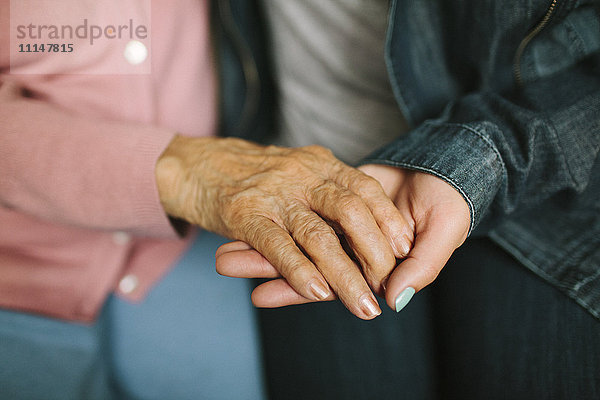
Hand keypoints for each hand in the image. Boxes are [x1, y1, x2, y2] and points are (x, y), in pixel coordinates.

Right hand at [156, 136, 411, 318]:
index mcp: (318, 164)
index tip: (404, 248)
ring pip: (317, 236)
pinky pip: (277, 246)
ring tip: (365, 308)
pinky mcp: (244, 215)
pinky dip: (297, 272)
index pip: (364, 187)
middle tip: (388, 285)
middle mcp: (301, 175)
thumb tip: (364, 224)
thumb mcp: (297, 169)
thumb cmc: (253, 175)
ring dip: (344, 276)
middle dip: (375, 252)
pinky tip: (316, 293)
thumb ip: (326, 189)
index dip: (387, 218)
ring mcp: (273, 195)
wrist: (195, 164)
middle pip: (349, 211)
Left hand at [216, 164, 469, 313]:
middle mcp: (352, 250)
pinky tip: (246, 217)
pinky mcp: (336, 198)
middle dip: (266, 265)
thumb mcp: (445, 232)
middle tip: (226, 263)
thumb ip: (422, 266)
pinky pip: (303, 207)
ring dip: (262, 242)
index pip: (331, 281)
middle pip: (304, 262)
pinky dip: (279, 213)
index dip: (298, 288)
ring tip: (223, 246)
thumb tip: (393, 299)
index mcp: (374, 266)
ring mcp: (342, 225)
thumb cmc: (450, 202)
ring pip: (297, 237)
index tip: (261, 294)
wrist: (445, 163)